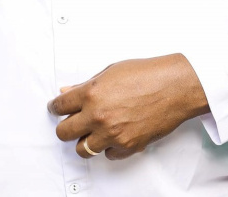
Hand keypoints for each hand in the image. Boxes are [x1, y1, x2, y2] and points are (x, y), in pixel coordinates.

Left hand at [47, 54, 208, 159]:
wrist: (173, 86)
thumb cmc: (146, 74)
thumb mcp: (110, 71)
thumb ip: (86, 85)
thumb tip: (69, 91)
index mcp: (91, 93)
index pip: (60, 106)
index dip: (54, 107)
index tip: (55, 108)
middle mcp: (98, 116)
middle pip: (64, 132)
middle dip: (65, 126)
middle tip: (70, 122)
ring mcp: (112, 134)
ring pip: (83, 149)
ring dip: (84, 141)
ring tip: (90, 133)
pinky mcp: (127, 146)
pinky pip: (107, 155)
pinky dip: (108, 147)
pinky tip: (112, 136)